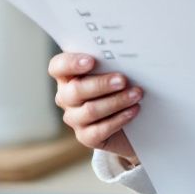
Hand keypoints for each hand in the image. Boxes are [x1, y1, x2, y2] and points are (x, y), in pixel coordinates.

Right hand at [49, 52, 141, 167]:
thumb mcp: (113, 71)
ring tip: (136, 94)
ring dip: (116, 101)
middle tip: (123, 80)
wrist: (131, 121)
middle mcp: (66, 97)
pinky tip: (133, 110)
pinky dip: (119, 119)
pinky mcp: (86, 136)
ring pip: (90, 110)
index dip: (71, 63)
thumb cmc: (119, 87)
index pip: (58, 67)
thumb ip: (110, 63)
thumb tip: (124, 56)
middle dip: (101, 84)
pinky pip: (99, 130)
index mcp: (68, 75)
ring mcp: (74, 118)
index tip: (91, 61)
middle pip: (75, 90)